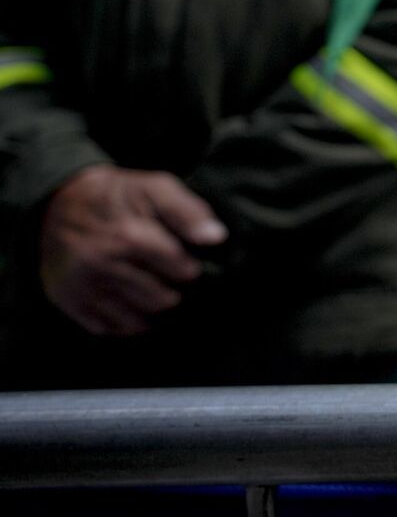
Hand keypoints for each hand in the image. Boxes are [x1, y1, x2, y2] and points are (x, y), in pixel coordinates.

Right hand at [39, 165, 227, 336]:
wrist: (59, 204)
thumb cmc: (118, 196)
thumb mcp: (154, 187)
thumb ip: (188, 211)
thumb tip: (216, 238)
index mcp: (127, 236)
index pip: (179, 270)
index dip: (190, 269)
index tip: (189, 264)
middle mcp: (101, 266)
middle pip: (161, 300)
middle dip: (174, 291)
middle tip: (171, 279)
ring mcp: (82, 288)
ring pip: (137, 320)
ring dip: (153, 309)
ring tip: (156, 290)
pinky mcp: (70, 303)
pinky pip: (111, 328)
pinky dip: (127, 320)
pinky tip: (133, 301)